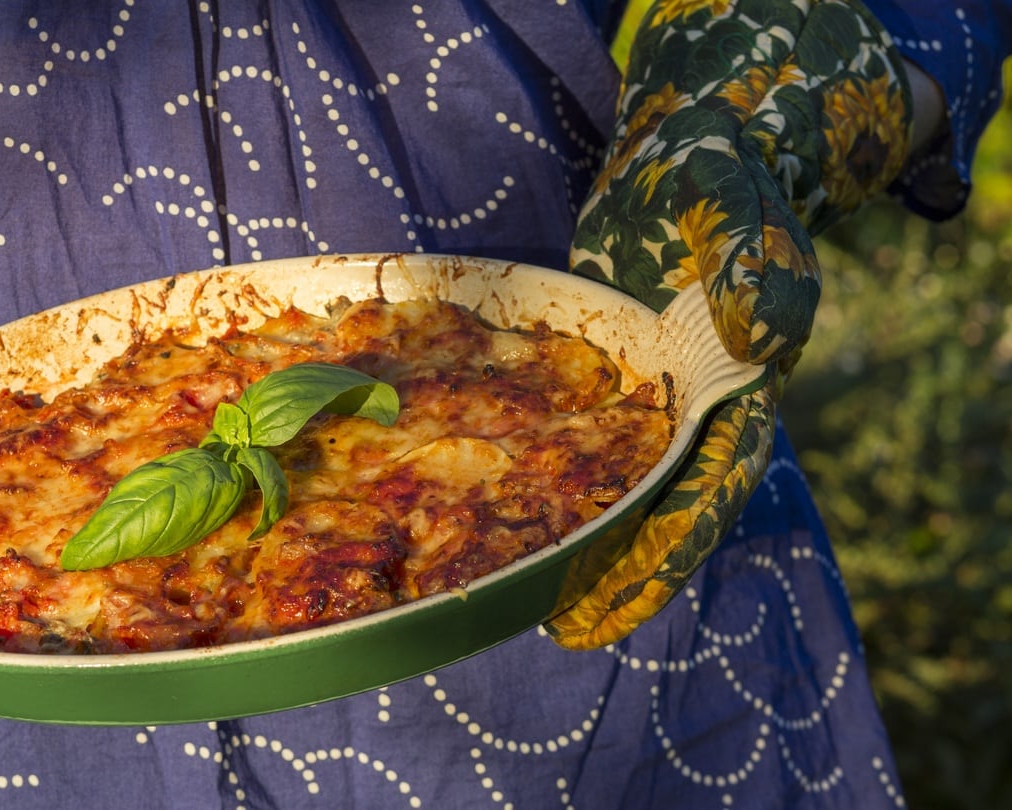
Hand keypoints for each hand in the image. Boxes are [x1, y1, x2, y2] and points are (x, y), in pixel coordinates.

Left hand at [546, 0, 910, 648]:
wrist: (689, 154)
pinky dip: (537, 475)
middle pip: (653, 512)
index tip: (606, 612)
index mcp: (737, 392)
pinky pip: (568, 438)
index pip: (705, 495)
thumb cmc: (719, 174)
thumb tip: (758, 332)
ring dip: (568, 540)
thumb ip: (758, 261)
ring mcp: (644, 402)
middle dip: (607, 572)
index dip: (660, 559)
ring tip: (510, 591)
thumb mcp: (738, 202)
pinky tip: (482, 502)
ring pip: (608, 486)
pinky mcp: (600, 382)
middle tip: (552, 626)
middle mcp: (692, 413)